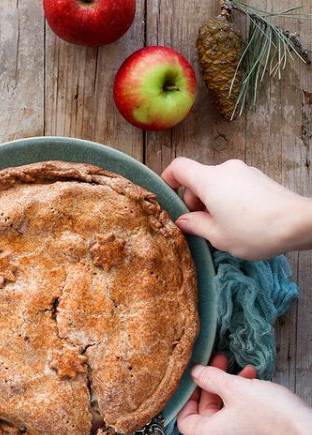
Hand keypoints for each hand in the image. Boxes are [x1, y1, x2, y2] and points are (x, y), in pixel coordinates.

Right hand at [161, 158, 311, 259]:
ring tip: (224, 227)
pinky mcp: (258, 178)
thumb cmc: (254, 230)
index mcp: (209, 180)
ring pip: (216, 184)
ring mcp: (244, 171)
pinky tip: (240, 221)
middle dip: (194, 201)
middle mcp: (225, 169)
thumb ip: (194, 225)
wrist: (299, 224)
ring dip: (212, 203)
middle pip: (197, 179)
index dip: (167, 179)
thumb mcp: (217, 235)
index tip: (167, 196)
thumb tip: (183, 220)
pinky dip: (227, 200)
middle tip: (202, 226)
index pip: (178, 167)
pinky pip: (232, 186)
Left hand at [177, 354, 311, 434]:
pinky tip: (251, 379)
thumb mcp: (234, 387)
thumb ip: (209, 378)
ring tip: (240, 368)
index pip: (184, 420)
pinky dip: (241, 399)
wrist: (307, 432)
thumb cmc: (270, 414)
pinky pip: (239, 418)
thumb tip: (195, 373)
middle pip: (205, 412)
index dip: (186, 397)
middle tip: (217, 363)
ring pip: (224, 412)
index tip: (192, 380)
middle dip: (212, 384)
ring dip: (229, 388)